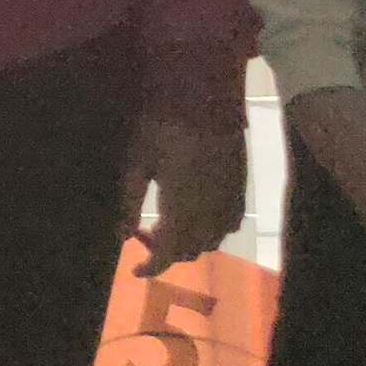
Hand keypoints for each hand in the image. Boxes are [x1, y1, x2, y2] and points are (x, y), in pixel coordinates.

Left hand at [119, 113, 247, 276]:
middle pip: (192, 250)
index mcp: (182, 209)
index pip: (169, 253)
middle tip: (145, 236)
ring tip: (168, 225)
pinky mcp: (242, 187)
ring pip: (213, 240)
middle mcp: (211, 212)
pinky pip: (231, 223)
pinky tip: (198, 215)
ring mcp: (231, 200)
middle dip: (168, 252)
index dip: (152, 267)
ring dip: (191, 242)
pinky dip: (213, 229)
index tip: (135, 271)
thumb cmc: (162, 124)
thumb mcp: (136, 162)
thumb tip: (123, 235)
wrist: (204, 94)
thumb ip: (130, 201)